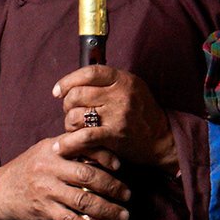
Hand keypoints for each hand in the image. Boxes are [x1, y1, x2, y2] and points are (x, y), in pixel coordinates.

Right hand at [0, 132, 130, 219]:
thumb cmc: (27, 169)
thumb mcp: (45, 150)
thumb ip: (70, 149)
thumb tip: (102, 153)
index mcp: (54, 148)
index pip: (84, 147)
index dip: (105, 156)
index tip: (119, 166)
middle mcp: (50, 167)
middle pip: (88, 175)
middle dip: (112, 186)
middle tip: (127, 195)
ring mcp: (47, 189)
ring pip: (83, 200)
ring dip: (107, 210)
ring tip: (123, 216)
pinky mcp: (44, 210)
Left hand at [54, 66, 179, 173]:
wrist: (161, 138)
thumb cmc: (141, 112)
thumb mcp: (131, 88)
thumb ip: (107, 82)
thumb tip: (75, 82)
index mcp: (123, 79)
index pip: (89, 72)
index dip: (68, 80)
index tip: (58, 91)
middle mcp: (120, 94)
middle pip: (77, 95)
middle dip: (67, 105)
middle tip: (70, 113)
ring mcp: (118, 115)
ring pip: (76, 116)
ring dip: (69, 124)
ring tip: (74, 129)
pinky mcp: (114, 135)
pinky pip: (83, 137)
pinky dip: (68, 143)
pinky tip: (61, 146)